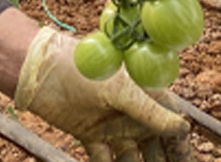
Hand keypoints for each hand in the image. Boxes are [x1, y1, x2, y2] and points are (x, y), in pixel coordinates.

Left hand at [15, 27, 191, 161]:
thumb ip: (150, 111)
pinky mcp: (90, 136)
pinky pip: (105, 160)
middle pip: (155, 146)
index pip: (171, 126)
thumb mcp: (120, 89)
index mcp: (145, 95)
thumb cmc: (83, 68)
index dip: (180, 147)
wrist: (39, 70)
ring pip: (132, 157)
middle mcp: (131, 113)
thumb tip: (182, 128)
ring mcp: (111, 126)